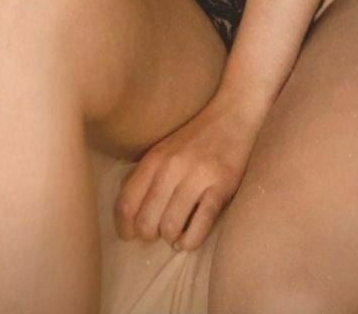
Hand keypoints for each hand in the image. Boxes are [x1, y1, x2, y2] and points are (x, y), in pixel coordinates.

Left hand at [114, 93, 260, 252]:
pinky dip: (190, 241)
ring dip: (171, 237)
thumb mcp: (164, 150)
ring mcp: (197, 177)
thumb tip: (131, 219)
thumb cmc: (196, 138)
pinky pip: (199, 226)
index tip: (130, 235)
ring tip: (176, 232)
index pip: (126, 204)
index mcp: (154, 159)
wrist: (233, 116)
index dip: (124, 227)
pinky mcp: (221, 186)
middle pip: (146, 221)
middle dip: (149, 235)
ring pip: (171, 227)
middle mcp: (172, 167)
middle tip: (158, 232)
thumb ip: (146, 177)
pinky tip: (189, 239)